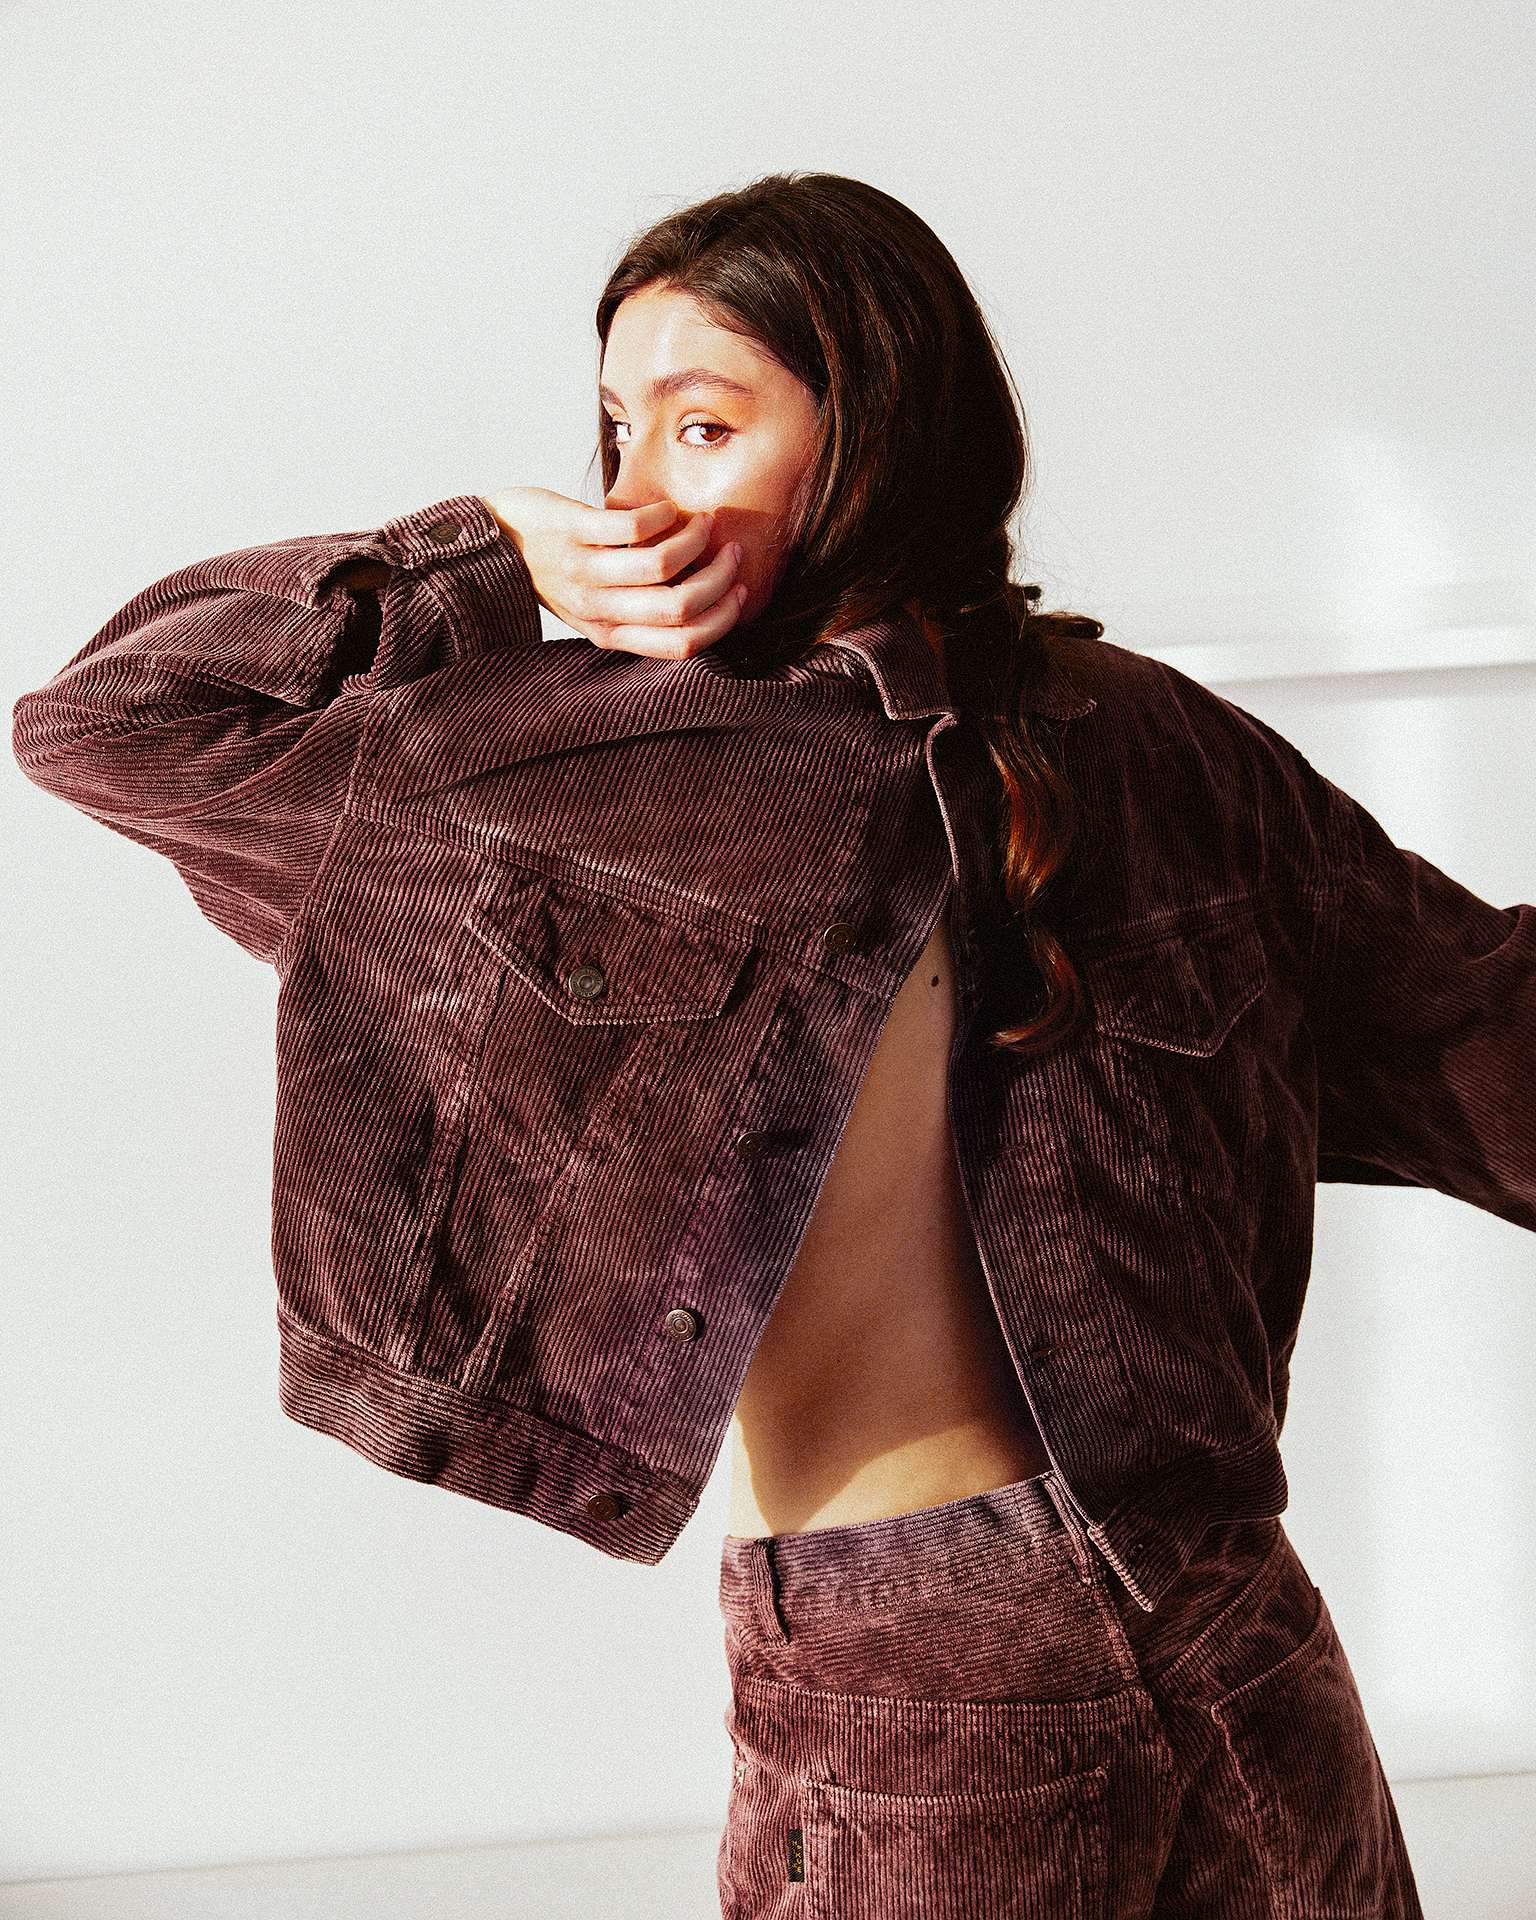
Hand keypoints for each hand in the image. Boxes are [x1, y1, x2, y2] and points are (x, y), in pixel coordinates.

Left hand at [480, 487, 746, 658]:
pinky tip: (666, 508)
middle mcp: (597, 609)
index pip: (683, 644)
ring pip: (661, 565)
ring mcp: (584, 569)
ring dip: (695, 541)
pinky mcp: (573, 530)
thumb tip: (701, 600)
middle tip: (730, 553)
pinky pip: (633, 526)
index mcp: (609, 634)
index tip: (739, 592)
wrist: (490, 544)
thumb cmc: (550, 572)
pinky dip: (662, 514)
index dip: (722, 620)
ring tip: (703, 525)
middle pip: (679, 607)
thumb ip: (637, 612)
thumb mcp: (593, 609)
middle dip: (719, 579)